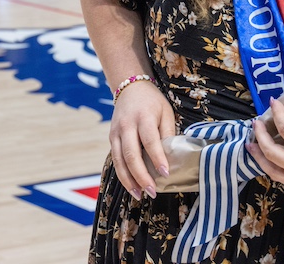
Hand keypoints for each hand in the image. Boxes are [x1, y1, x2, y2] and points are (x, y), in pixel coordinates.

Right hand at [109, 78, 174, 200]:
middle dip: (141, 176)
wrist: (129, 88)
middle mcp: (126, 126)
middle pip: (131, 154)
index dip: (157, 158)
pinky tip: (132, 186)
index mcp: (144, 117)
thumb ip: (168, 133)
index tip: (166, 174)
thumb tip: (172, 158)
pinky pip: (116, 160)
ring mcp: (116, 133)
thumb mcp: (166, 112)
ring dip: (129, 180)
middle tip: (153, 191)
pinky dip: (123, 175)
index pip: (150, 140)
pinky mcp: (111, 139)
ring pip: (120, 161)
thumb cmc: (152, 102)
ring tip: (141, 195)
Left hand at [247, 96, 283, 208]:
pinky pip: (283, 180)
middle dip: (260, 134)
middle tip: (255, 122)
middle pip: (272, 151)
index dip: (277, 114)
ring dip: (258, 156)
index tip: (274, 102)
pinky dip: (271, 169)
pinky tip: (269, 161)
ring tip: (250, 144)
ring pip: (272, 170)